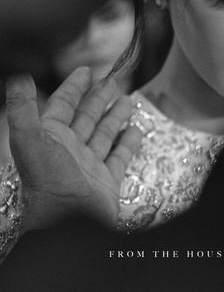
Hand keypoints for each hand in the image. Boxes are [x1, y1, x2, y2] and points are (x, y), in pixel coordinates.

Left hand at [6, 67, 142, 231]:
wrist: (66, 220)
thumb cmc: (46, 181)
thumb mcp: (28, 139)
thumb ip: (22, 108)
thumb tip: (19, 77)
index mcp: (51, 137)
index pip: (63, 105)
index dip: (74, 87)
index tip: (86, 71)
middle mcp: (70, 149)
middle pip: (87, 117)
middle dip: (99, 98)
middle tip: (113, 80)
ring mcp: (90, 165)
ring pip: (104, 135)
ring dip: (115, 117)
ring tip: (129, 101)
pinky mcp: (107, 181)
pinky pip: (120, 158)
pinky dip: (128, 144)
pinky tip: (136, 131)